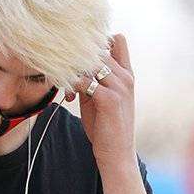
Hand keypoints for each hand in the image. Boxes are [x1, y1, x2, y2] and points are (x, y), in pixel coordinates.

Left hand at [65, 33, 136, 167]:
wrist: (117, 154)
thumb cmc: (106, 127)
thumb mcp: (101, 98)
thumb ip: (93, 79)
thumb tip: (74, 64)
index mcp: (127, 74)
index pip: (117, 39)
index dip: (97, 42)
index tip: (81, 59)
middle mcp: (126, 77)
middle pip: (99, 48)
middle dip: (78, 58)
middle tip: (67, 74)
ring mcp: (119, 87)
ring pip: (90, 62)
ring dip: (73, 71)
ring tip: (68, 87)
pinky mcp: (110, 100)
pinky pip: (85, 81)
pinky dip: (72, 85)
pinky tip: (70, 97)